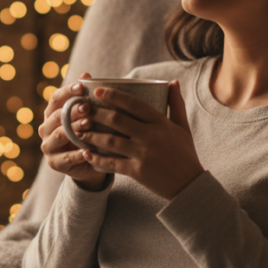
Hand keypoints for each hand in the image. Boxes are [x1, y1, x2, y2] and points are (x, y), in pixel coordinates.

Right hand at [38, 72, 109, 190]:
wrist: (88, 163)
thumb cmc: (88, 133)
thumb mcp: (88, 115)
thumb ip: (85, 97)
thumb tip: (86, 74)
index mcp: (52, 114)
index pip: (56, 99)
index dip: (68, 92)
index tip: (82, 87)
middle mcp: (46, 129)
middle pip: (57, 116)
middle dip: (72, 110)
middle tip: (88, 107)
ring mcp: (48, 147)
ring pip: (59, 135)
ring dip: (74, 129)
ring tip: (89, 125)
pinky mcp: (55, 163)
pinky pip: (66, 158)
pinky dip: (78, 154)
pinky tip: (89, 151)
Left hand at [76, 80, 203, 199]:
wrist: (189, 185)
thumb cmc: (185, 153)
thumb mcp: (183, 127)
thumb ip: (176, 104)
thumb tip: (172, 82)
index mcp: (161, 123)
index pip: (133, 104)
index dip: (113, 95)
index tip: (97, 91)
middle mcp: (151, 136)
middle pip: (117, 120)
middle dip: (96, 113)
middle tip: (82, 109)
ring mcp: (143, 154)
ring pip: (110, 141)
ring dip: (91, 135)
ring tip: (78, 131)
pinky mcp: (137, 172)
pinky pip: (112, 163)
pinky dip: (97, 158)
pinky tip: (86, 154)